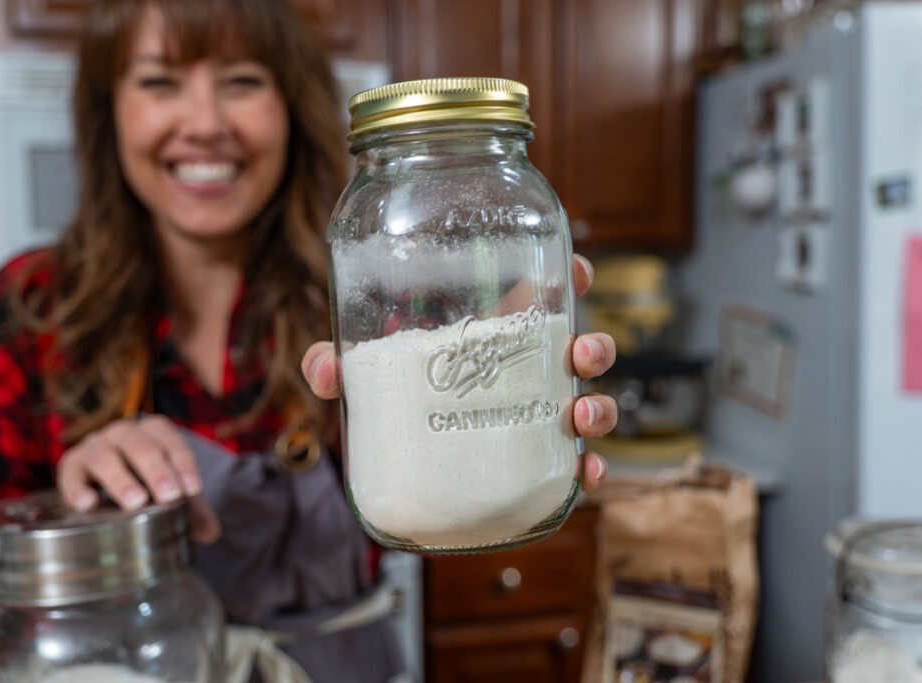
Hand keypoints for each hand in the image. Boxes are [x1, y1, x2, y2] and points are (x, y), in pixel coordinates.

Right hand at [56, 415, 220, 542]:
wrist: (103, 476)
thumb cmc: (145, 480)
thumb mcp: (169, 489)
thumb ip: (191, 508)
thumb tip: (211, 533)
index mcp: (154, 432)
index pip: (172, 443)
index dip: (183, 465)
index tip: (192, 489)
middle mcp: (124, 433)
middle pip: (141, 446)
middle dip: (157, 471)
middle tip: (169, 496)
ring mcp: (95, 445)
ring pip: (105, 456)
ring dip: (121, 479)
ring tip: (135, 503)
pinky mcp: (70, 464)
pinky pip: (70, 473)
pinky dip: (77, 488)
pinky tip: (87, 506)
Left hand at [302, 254, 616, 491]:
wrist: (401, 476)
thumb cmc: (392, 407)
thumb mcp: (363, 380)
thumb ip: (339, 364)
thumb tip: (324, 370)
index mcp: (490, 337)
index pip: (539, 296)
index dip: (565, 278)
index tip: (574, 272)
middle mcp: (521, 373)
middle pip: (576, 349)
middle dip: (592, 347)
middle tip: (580, 352)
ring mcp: (533, 418)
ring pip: (585, 404)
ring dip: (597, 406)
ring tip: (580, 415)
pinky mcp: (535, 465)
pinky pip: (571, 465)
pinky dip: (586, 468)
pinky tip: (583, 471)